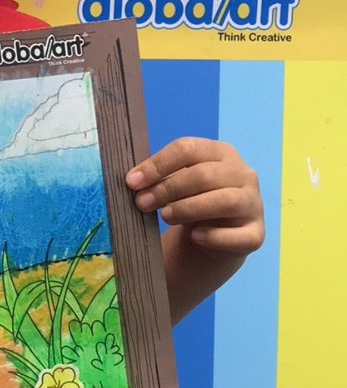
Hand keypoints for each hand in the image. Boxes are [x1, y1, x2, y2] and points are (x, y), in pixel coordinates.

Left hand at [126, 138, 263, 321]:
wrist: (214, 239)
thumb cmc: (191, 202)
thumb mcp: (175, 185)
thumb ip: (159, 179)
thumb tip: (133, 180)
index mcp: (221, 153)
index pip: (188, 148)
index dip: (158, 164)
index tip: (132, 181)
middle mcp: (243, 174)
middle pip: (205, 174)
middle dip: (168, 188)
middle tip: (142, 203)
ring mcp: (253, 204)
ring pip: (225, 200)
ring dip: (189, 208)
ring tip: (165, 216)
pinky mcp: (255, 234)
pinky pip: (238, 235)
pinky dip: (214, 236)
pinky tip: (195, 237)